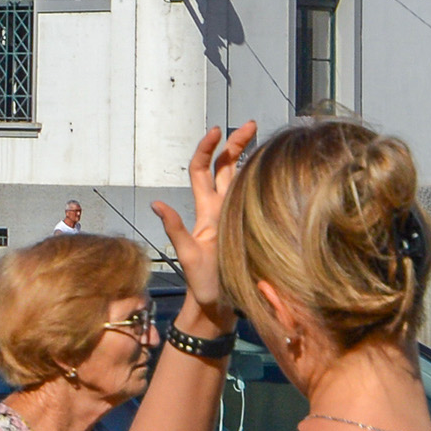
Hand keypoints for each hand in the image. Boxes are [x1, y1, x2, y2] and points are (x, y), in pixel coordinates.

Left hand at [149, 123, 257, 314]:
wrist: (218, 306)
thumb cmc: (200, 283)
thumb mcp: (186, 254)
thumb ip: (175, 228)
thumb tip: (156, 203)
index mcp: (205, 211)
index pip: (203, 170)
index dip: (207, 149)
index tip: (216, 130)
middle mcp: (220, 208)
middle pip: (226, 167)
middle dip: (235, 143)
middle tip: (252, 124)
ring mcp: (235, 216)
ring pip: (241, 179)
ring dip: (248, 156)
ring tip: (263, 137)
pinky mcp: (248, 226)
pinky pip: (254, 198)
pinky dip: (260, 180)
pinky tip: (274, 169)